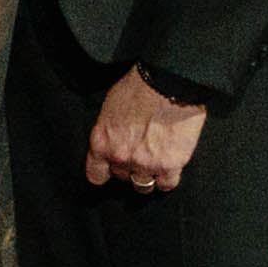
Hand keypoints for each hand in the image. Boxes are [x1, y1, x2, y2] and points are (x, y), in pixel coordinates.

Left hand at [83, 70, 210, 193]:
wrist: (167, 81)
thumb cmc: (139, 86)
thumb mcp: (110, 106)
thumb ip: (109, 130)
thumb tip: (114, 137)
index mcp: (101, 142)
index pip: (96, 174)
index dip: (106, 172)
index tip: (112, 169)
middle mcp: (120, 156)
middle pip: (122, 177)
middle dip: (130, 168)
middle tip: (140, 154)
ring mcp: (145, 163)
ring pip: (143, 185)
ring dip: (148, 176)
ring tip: (156, 162)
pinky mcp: (170, 164)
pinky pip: (167, 184)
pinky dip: (168, 178)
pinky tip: (171, 166)